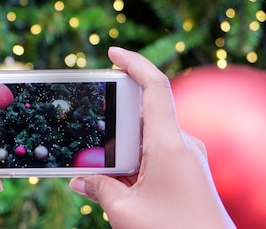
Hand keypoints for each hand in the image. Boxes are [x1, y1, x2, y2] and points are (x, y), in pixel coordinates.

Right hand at [70, 47, 235, 228]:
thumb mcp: (125, 213)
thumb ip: (98, 188)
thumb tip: (79, 179)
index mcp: (169, 144)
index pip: (155, 87)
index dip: (134, 63)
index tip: (112, 52)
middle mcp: (181, 145)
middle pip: (142, 114)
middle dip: (112, 120)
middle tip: (86, 132)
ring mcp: (186, 158)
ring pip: (146, 138)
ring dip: (120, 147)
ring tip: (97, 167)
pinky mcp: (186, 172)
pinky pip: (154, 154)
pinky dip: (132, 161)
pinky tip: (115, 182)